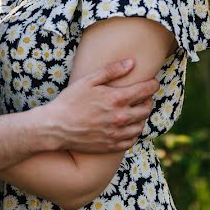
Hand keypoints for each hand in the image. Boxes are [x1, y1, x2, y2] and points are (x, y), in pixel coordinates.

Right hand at [40, 59, 158, 152]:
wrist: (55, 127)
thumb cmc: (70, 101)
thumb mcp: (88, 80)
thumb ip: (111, 70)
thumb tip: (132, 63)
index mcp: (117, 99)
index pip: (146, 90)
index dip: (153, 84)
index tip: (153, 82)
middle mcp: (120, 118)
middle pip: (147, 108)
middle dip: (148, 100)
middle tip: (143, 95)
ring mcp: (117, 134)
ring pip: (141, 125)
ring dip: (142, 116)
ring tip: (136, 110)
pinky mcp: (111, 146)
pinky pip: (132, 140)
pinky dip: (134, 132)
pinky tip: (128, 126)